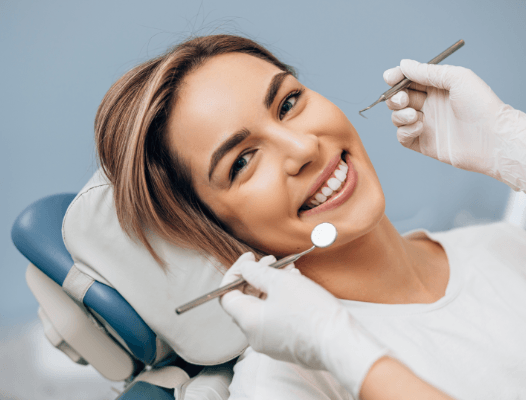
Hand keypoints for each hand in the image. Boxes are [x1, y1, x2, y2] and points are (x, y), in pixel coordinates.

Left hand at [219, 253, 387, 396]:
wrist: (341, 343)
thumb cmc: (311, 313)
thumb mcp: (281, 282)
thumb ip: (257, 273)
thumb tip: (245, 268)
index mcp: (248, 321)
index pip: (226, 295)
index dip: (235, 273)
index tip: (249, 259)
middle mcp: (255, 336)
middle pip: (246, 300)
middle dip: (257, 277)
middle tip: (271, 261)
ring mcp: (271, 343)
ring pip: (264, 308)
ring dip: (272, 286)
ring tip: (289, 270)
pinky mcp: (287, 345)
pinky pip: (276, 318)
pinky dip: (281, 300)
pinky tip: (297, 286)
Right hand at [384, 59, 525, 191]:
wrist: (491, 138)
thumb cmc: (481, 106)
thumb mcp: (456, 78)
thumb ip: (427, 72)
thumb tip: (404, 64)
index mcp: (437, 88)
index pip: (409, 80)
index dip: (397, 78)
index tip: (390, 78)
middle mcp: (429, 105)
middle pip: (398, 99)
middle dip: (395, 98)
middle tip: (403, 99)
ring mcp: (425, 125)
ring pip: (397, 117)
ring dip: (400, 115)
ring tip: (414, 116)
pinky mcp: (423, 143)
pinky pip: (402, 136)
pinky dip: (405, 131)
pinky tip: (419, 127)